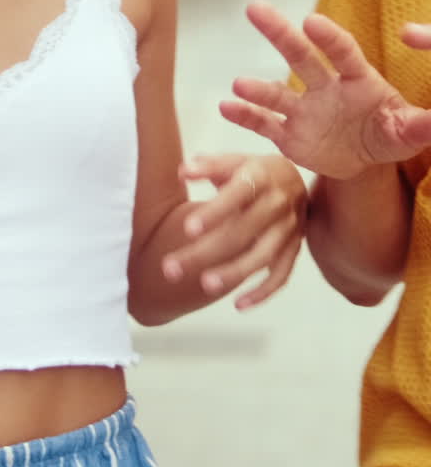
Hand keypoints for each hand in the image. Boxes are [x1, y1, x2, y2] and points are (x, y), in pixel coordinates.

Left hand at [162, 152, 306, 309]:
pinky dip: (263, 292)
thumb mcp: (233, 162)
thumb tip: (183, 171)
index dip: (214, 213)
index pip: (236, 195)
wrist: (295, 180)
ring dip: (234, 272)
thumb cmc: (253, 171)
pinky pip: (282, 275)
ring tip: (204, 285)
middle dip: (206, 251)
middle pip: (242, 231)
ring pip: (262, 256)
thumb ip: (208, 166)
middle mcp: (277, 203)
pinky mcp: (294, 249)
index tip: (187, 230)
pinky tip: (239, 305)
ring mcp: (288, 229)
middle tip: (171, 268)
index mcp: (260, 176)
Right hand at [219, 1, 430, 178]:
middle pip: (300, 55)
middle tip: (254, 8)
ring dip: (258, 88)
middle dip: (279, 32)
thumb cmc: (391, 132)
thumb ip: (422, 124)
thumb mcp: (410, 130)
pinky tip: (225, 107)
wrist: (365, 157)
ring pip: (277, 93)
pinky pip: (265, 124)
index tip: (311, 20)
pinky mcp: (289, 135)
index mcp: (357, 79)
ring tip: (239, 82)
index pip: (342, 52)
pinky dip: (245, 116)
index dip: (328, 37)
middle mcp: (325, 87)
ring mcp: (304, 110)